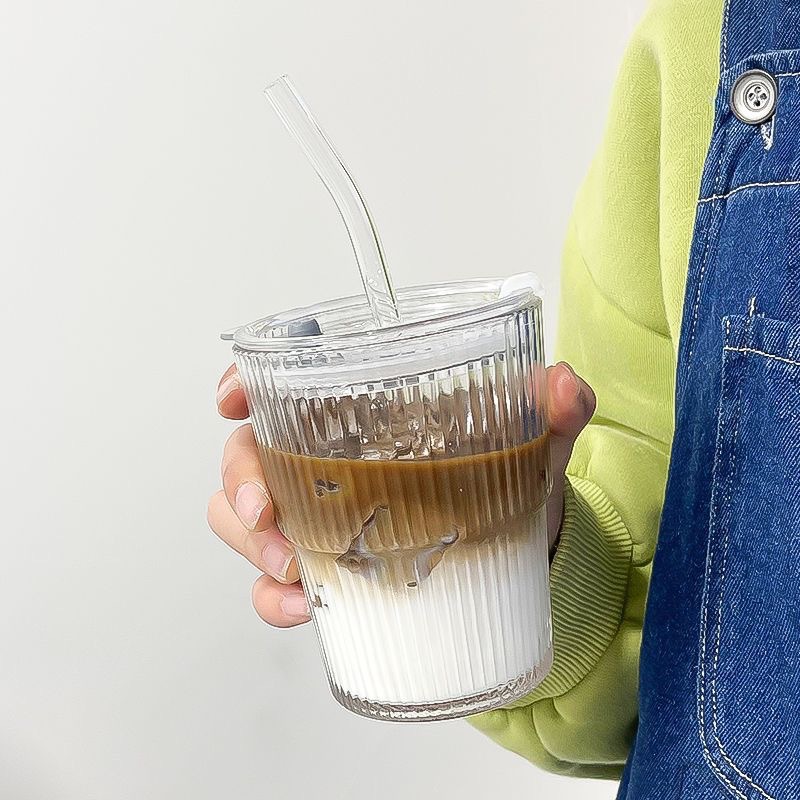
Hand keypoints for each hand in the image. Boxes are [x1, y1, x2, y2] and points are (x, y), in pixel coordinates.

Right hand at [208, 361, 594, 627]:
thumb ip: (550, 411)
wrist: (522, 555)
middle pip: (246, 456)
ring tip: (293, 569)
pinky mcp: (326, 569)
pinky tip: (303, 609)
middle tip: (270, 514)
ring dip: (252, 544)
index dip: (244, 387)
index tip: (231, 399)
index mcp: (361, 417)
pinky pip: (272, 582)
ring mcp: (318, 517)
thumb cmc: (508, 485)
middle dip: (242, 482)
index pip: (283, 388)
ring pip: (242, 518)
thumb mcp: (531, 444)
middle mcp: (325, 462)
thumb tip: (563, 387)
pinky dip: (273, 598)